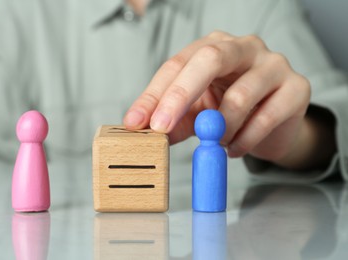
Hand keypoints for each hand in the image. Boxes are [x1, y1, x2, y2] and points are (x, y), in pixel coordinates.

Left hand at [123, 31, 315, 167]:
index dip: (154, 95)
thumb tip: (141, 130)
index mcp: (214, 47)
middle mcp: (244, 47)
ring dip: (219, 129)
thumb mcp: (196, 113)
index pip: (177, 64)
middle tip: (161, 128)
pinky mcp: (296, 88)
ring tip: (216, 142)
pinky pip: (265, 118)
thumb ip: (173, 120)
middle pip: (209, 59)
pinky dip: (244, 140)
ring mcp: (273, 64)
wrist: (276, 124)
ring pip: (239, 96)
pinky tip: (235, 149)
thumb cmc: (231, 110)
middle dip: (179, 96)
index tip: (135, 123)